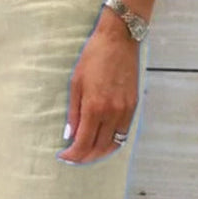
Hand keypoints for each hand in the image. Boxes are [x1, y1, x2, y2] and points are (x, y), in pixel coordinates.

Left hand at [56, 6, 140, 164]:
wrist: (119, 40)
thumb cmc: (93, 58)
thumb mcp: (75, 84)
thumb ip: (73, 113)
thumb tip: (70, 135)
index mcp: (94, 108)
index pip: (83, 143)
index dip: (72, 155)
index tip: (64, 156)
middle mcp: (112, 113)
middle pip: (98, 148)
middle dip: (84, 157)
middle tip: (73, 157)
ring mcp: (125, 111)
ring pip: (113, 144)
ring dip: (99, 152)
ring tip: (87, 153)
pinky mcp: (133, 106)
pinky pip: (123, 133)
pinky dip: (112, 142)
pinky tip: (102, 141)